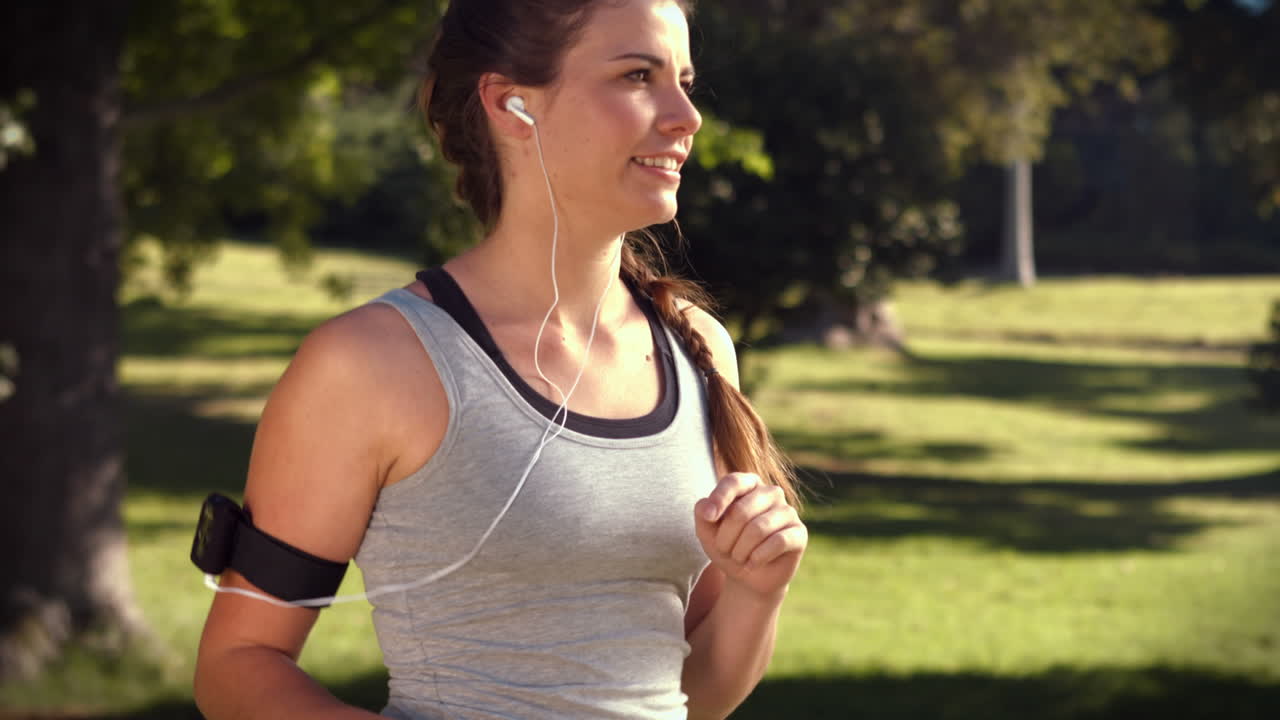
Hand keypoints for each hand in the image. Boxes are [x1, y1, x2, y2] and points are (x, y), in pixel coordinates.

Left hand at [694, 472, 806, 599]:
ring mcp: (788, 512)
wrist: (748, 576)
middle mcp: (771, 493)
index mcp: (749, 484)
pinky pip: (778, 542)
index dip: (720, 498)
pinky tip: (752, 564)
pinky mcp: (799, 533)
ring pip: (759, 528)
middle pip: (742, 511)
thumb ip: (702, 514)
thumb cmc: (727, 546)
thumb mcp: (707, 532)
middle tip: (724, 550)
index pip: (734, 481)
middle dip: (726, 537)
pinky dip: (758, 557)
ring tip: (738, 558)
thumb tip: (705, 505)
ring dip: (741, 550)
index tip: (709, 517)